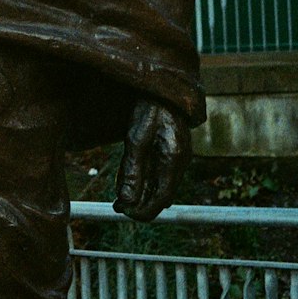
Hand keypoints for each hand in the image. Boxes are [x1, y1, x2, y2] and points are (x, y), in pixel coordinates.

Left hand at [113, 100, 190, 221]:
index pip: (163, 196)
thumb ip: (132, 170)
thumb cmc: (149, 108)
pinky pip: (158, 173)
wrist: (161, 85)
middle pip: (162, 193)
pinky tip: (127, 180)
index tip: (125, 213)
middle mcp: (180, 161)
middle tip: (117, 207)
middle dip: (140, 203)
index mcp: (175, 158)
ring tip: (118, 199)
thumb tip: (126, 202)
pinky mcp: (170, 150)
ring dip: (140, 193)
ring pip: (159, 184)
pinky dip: (143, 180)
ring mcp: (177, 156)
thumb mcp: (135, 138)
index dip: (144, 210)